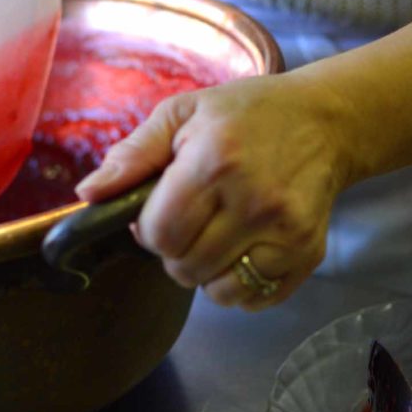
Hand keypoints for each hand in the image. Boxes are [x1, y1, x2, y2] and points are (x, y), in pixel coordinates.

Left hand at [75, 73, 352, 310]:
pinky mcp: (308, 253)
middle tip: (189, 219)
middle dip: (173, 249)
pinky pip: (253, 298)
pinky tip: (240, 248)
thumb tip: (87, 195)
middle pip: (183, 267)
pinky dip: (237, 284)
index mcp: (215, 161)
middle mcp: (254, 201)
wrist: (324, 121)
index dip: (147, 228)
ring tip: (214, 233)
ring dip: (203, 270)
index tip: (159, 210)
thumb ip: (132, 154)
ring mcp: (286, 231)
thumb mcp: (181, 113)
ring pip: (217, 291)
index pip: (160, 233)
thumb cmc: (244, 113)